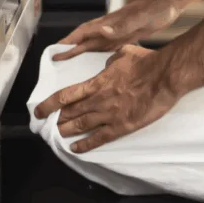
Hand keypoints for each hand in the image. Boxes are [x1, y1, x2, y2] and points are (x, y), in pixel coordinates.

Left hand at [33, 44, 179, 152]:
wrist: (164, 76)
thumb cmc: (146, 62)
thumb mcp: (123, 54)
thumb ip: (111, 61)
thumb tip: (107, 64)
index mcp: (97, 82)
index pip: (66, 95)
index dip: (49, 104)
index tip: (39, 110)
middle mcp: (98, 100)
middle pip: (70, 112)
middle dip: (57, 119)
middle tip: (48, 125)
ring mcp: (109, 114)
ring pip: (81, 126)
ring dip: (67, 131)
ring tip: (57, 136)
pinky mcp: (122, 126)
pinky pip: (99, 138)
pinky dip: (85, 144)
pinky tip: (75, 148)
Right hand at [52, 0, 181, 60]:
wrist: (169, 2)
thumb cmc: (155, 7)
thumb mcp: (139, 17)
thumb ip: (121, 25)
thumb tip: (102, 30)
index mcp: (110, 22)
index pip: (84, 32)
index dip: (69, 41)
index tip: (56, 50)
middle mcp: (110, 27)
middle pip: (86, 40)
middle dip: (71, 49)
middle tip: (56, 60)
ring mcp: (118, 31)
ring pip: (96, 44)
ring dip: (83, 53)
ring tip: (72, 64)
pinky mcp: (128, 35)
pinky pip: (110, 47)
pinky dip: (102, 55)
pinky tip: (100, 63)